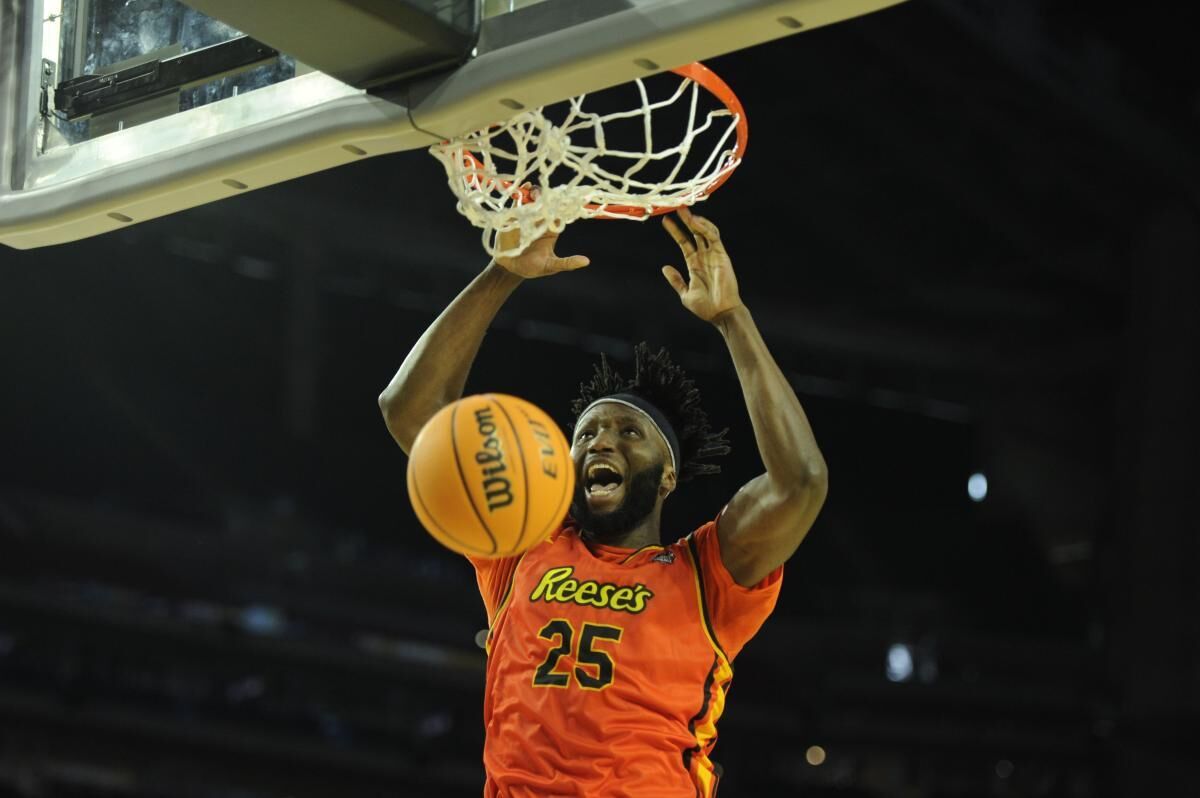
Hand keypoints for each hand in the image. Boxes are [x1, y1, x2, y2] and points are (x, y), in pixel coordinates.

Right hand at [492, 186, 589, 278]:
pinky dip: (519, 194)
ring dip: (533, 193)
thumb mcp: (551, 266)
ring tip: (533, 191)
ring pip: (532, 201)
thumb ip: (567, 263)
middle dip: (545, 197)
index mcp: (551, 230)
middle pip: (545, 204)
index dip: (560, 206)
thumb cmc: (533, 268)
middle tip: (544, 194)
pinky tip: (522, 189)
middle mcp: (540, 222)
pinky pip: (516, 204)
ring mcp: (527, 219)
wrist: (511, 269)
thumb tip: (586, 262)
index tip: (562, 201)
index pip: (558, 214)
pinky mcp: (513, 218)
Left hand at [661, 207, 742, 322]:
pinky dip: (705, 228)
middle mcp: (704, 257)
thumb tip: (665, 267)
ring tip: (684, 211)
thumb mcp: (685, 293)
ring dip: (695, 220)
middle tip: (677, 207)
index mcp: (694, 264)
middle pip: (694, 233)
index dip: (675, 231)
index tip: (665, 221)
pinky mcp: (722, 255)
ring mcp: (713, 254)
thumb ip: (676, 280)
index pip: (684, 242)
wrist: (720, 313)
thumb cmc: (705, 307)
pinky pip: (714, 237)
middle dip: (686, 220)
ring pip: (704, 232)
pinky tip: (695, 221)